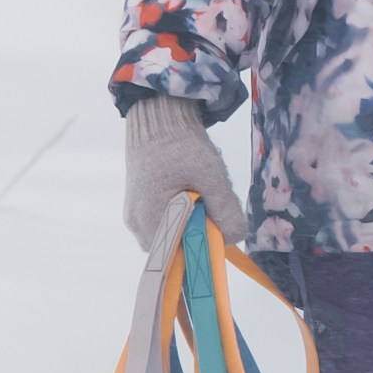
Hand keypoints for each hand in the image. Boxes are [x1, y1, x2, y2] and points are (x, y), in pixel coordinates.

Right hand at [113, 97, 238, 251]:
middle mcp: (137, 225)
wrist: (158, 116)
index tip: (218, 225)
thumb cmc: (181, 144)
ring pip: (173, 235)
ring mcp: (136, 216)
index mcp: (149, 221)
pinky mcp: (139, 206)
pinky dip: (182, 214)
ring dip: (192, 222)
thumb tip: (236, 239)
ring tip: (200, 191)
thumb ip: (225, 211)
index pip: (181, 256)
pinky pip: (166, 222)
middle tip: (210, 201)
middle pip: (177, 247)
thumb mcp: (211, 177)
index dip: (204, 247)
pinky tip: (190, 191)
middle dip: (200, 231)